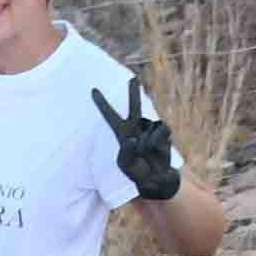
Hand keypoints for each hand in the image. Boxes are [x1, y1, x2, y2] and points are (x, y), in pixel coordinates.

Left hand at [92, 77, 181, 200]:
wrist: (155, 178)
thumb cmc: (136, 171)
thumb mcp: (125, 164)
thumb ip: (126, 152)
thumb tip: (133, 139)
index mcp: (120, 133)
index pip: (109, 115)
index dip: (101, 103)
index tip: (92, 90)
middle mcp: (135, 127)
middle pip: (134, 106)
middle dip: (133, 92)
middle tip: (132, 78)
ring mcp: (149, 129)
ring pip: (148, 125)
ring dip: (147, 142)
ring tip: (146, 153)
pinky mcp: (162, 132)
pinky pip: (160, 130)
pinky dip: (157, 141)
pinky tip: (155, 149)